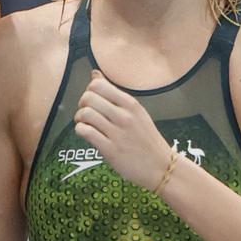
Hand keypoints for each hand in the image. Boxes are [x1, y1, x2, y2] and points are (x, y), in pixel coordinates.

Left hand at [73, 70, 173, 190]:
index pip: (98, 85)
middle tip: (87, 114)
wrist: (161, 166)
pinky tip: (87, 134)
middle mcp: (124, 116)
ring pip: (85, 114)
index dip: (89, 91)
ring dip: (80, 119)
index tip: (93, 101)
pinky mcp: (110, 150)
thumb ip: (113, 94)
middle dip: (82, 104)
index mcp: (130, 104)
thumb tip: (94, 74)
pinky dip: (81, 130)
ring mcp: (117, 133)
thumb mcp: (135, 112)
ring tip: (86, 124)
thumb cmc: (145, 138)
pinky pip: (86, 132)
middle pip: (88, 98)